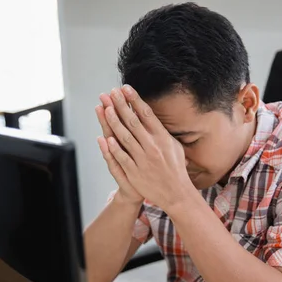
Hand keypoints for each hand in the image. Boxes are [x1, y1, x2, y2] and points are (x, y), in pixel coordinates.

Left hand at [103, 85, 193, 211]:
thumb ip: (162, 132)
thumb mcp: (174, 147)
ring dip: (114, 122)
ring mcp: (143, 160)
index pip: (146, 114)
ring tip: (105, 108)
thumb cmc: (175, 168)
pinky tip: (105, 137)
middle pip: (133, 122)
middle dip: (121, 106)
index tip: (125, 88)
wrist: (176, 193)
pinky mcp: (136, 173)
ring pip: (125, 137)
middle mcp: (153, 146)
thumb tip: (151, 117)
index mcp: (163, 138)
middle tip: (111, 92)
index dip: (134, 100)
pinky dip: (114, 148)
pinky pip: (122, 158)